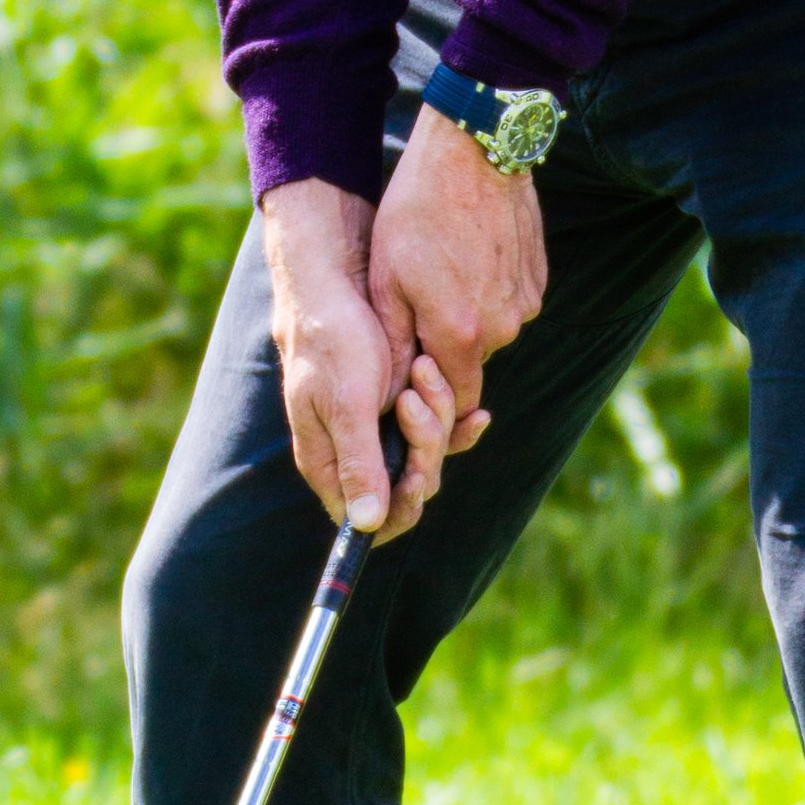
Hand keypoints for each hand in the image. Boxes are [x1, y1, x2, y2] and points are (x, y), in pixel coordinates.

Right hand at [260, 179, 460, 539]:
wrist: (339, 277)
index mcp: (328, 461)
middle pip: (408, 486)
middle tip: (415, 398)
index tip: (420, 474)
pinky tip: (475, 412)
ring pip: (429, 454)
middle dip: (425, 446)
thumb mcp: (347, 401)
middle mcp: (354, 453)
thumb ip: (358, 462)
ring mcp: (379, 430)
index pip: (370, 519)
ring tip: (422, 370)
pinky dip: (454, 415)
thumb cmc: (333, 336)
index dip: (402, 505)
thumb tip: (365, 526)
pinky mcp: (400, 405)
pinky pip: (440, 429)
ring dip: (438, 417)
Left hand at [367, 102, 545, 439]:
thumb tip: (395, 389)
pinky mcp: (538, 277)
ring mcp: (527, 301)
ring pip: (491, 331)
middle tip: (418, 300)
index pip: (456, 401)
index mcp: (462, 334)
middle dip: (445, 347)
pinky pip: (509, 302)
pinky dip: (488, 290)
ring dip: (468, 315)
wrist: (472, 151)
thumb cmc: (417, 211)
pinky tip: (468, 253)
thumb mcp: (386, 278)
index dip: (433, 395)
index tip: (412, 366)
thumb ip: (396, 343)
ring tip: (442, 268)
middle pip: (473, 363)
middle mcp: (504, 327)